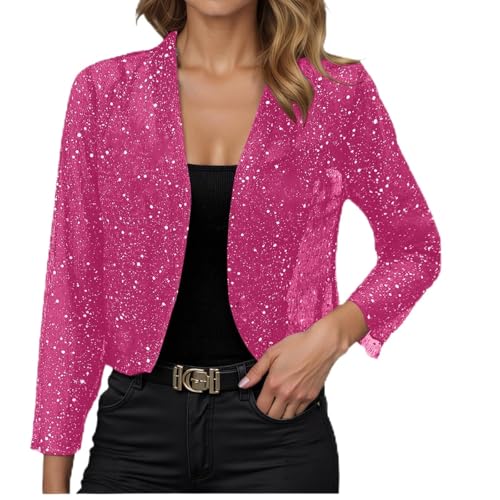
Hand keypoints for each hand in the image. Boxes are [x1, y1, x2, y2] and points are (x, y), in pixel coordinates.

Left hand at [238, 309, 354, 419]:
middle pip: (272, 417)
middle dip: (267, 412)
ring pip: (286, 418)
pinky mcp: (311, 397)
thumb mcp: (271, 353)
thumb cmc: (298, 345)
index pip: (261, 407)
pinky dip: (293, 411)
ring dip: (280, 414)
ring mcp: (300, 397)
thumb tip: (243, 384)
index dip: (257, 406)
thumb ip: (256, 371)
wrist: (322, 344)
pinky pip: (299, 413)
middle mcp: (287, 394)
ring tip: (278, 405)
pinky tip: (290, 402)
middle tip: (267, 403)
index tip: (258, 399)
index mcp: (274, 383)